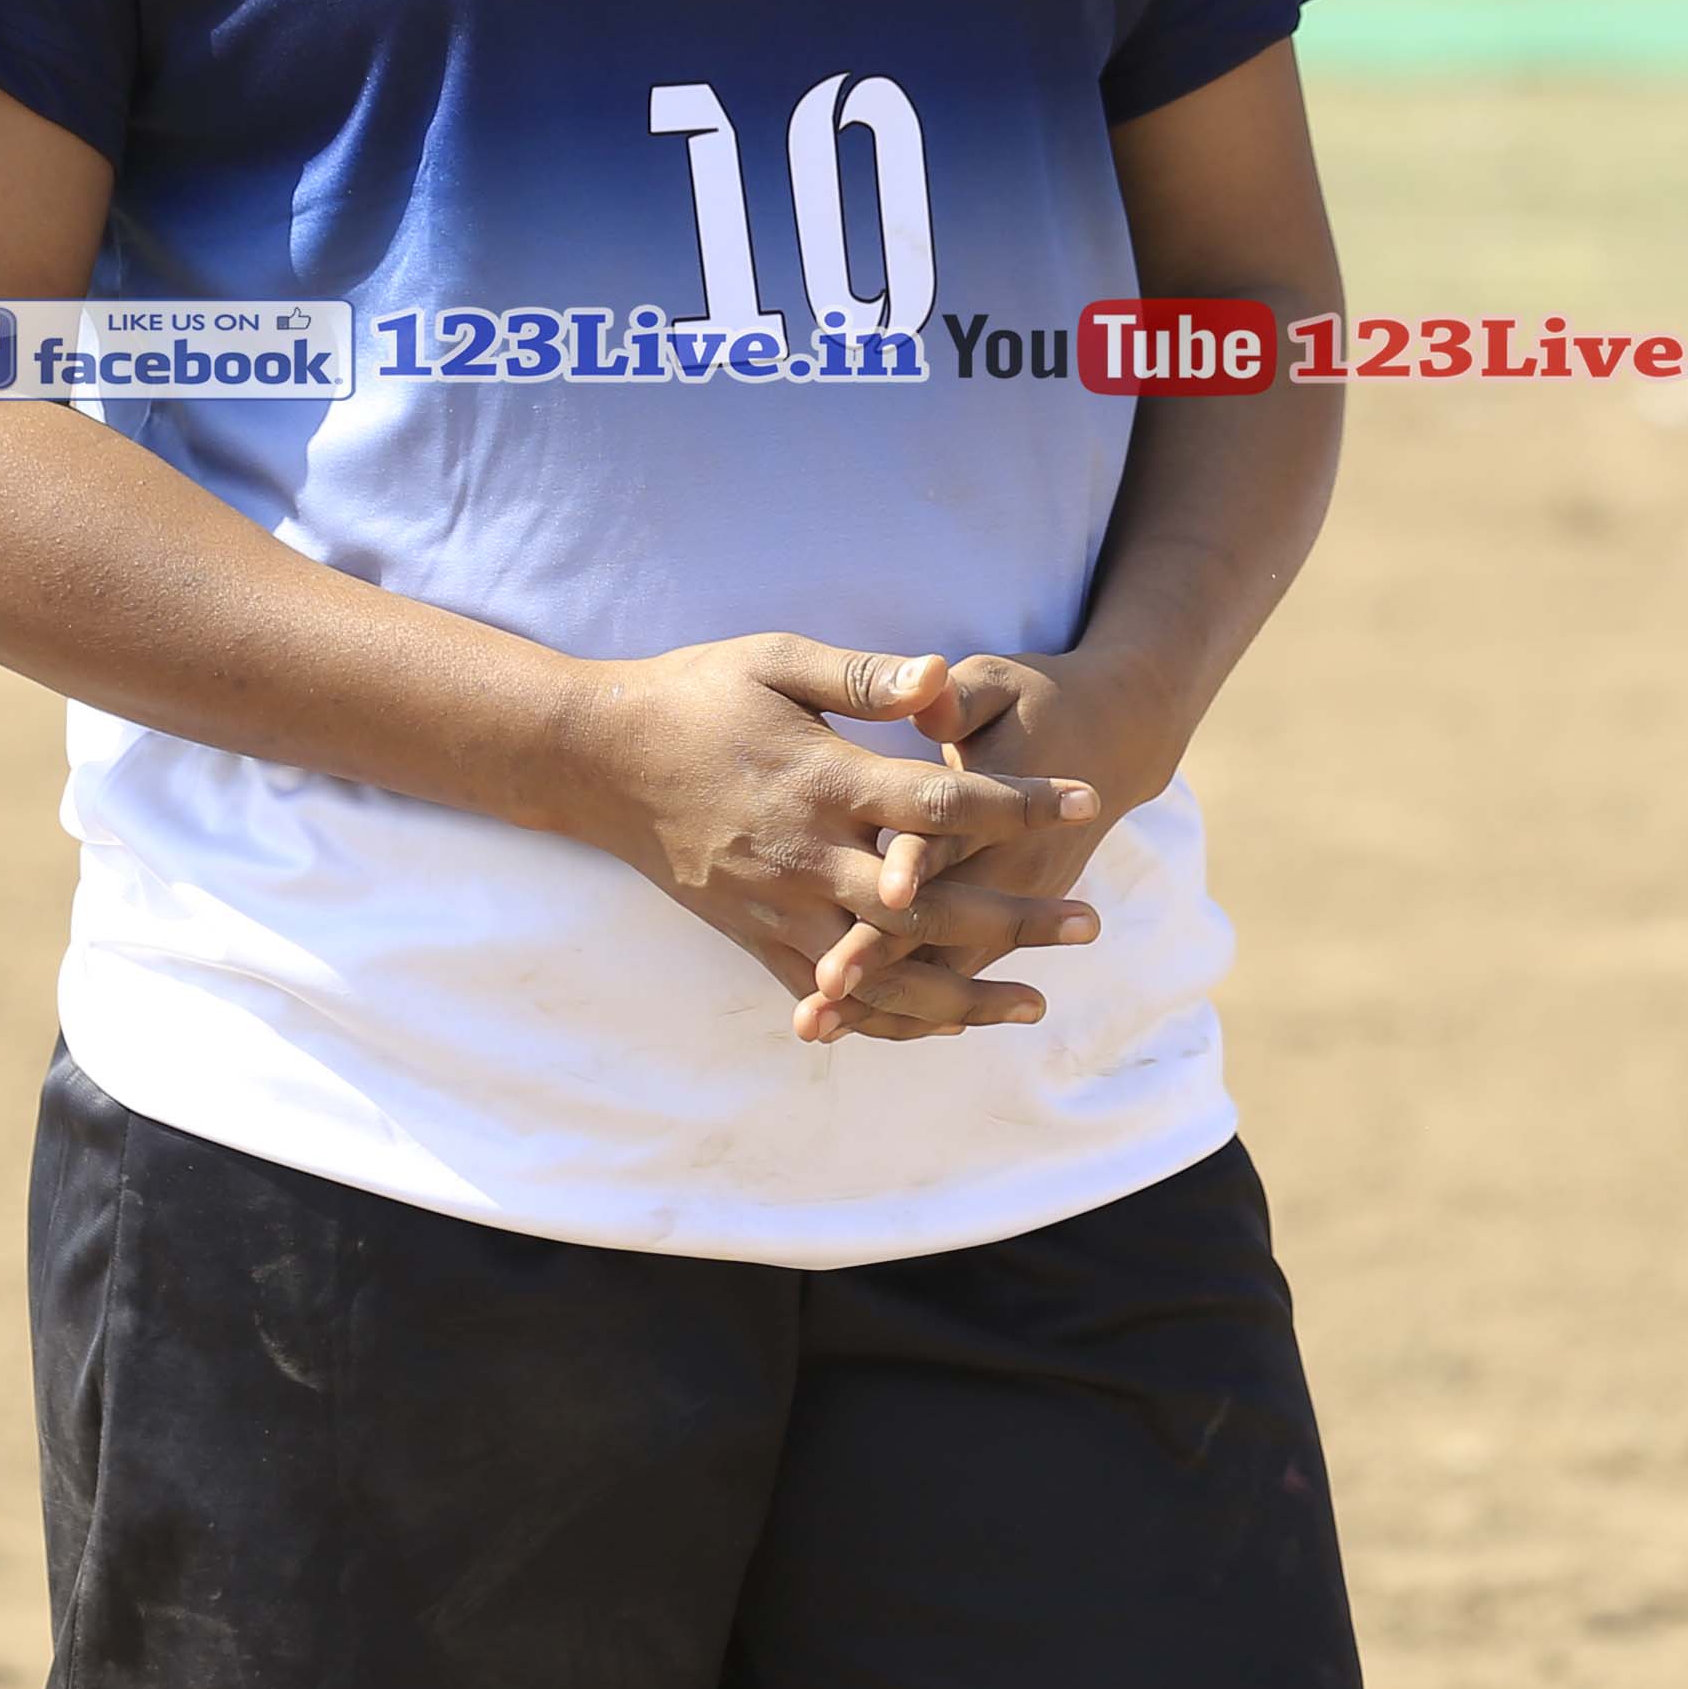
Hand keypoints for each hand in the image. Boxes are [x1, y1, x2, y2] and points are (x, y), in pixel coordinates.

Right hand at [556, 636, 1102, 1044]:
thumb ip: (863, 678)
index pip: (941, 802)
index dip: (1017, 803)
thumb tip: (941, 678)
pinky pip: (832, 995)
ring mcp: (780, 909)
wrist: (597, 763)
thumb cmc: (693, 695)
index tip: (1086, 798)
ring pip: (886, 973)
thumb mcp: (776, 661)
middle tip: (1090, 922)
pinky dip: (889, 1020)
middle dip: (1015, 920)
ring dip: (966, 994)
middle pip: (929, 906)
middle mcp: (808, 858)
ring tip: (1036, 1001)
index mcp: (823, 782)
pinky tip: (943, 1027)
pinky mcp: (756, 939)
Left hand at [807, 647, 1185, 1015]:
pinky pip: (950, 976)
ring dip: (881, 999)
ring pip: (941, 964)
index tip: (885, 890)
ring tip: (817, 1025)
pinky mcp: (999, 922)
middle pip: (936, 919)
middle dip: (879, 954)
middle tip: (824, 987)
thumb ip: (957, 696)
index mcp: (990, 798)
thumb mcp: (998, 683)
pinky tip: (846, 1026)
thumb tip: (927, 685)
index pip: (948, 835)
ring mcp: (1004, 902)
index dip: (917, 863)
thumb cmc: (1036, 704)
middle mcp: (1001, 863)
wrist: (1112, 744)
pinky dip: (904, 1007)